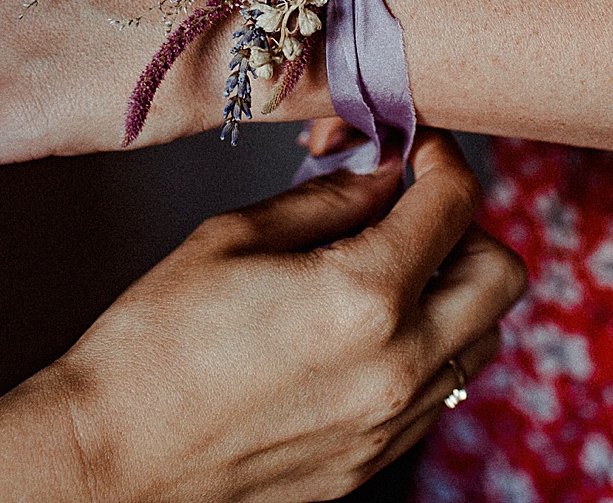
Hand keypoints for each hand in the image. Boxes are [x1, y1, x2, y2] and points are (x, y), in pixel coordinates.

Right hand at [15, 129, 525, 502]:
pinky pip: (440, 391)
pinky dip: (426, 347)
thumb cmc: (152, 345)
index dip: (440, 159)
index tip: (415, 149)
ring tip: (385, 273)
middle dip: (466, 226)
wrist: (110, 460)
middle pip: (502, 274)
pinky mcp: (375, 463)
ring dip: (452, 290)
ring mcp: (393, 425)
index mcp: (364, 297)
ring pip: (482, 337)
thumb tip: (383, 176)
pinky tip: (362, 332)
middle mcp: (399, 367)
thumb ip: (327, 200)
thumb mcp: (233, 238)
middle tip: (410, 211)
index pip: (454, 204)